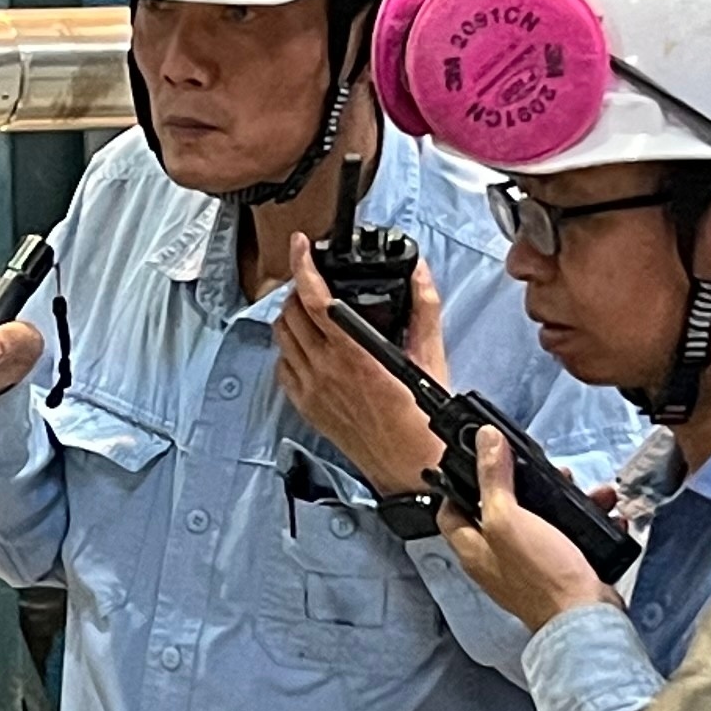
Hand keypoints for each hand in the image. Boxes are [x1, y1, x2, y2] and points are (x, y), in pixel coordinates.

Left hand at [274, 239, 442, 490]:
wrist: (407, 465)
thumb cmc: (420, 417)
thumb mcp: (430, 356)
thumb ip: (424, 308)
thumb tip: (420, 272)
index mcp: (354, 353)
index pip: (315, 298)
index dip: (303, 265)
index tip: (302, 244)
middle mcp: (325, 369)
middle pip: (290, 312)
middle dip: (299, 288)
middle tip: (314, 280)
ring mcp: (311, 388)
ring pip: (281, 336)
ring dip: (290, 315)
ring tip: (309, 308)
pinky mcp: (305, 406)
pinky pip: (282, 366)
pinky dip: (289, 349)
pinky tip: (308, 346)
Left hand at [437, 428, 611, 631]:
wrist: (586, 618)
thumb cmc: (542, 576)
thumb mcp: (508, 519)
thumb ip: (493, 479)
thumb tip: (484, 439)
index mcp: (473, 549)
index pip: (449, 512)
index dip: (458, 484)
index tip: (476, 462)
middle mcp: (497, 559)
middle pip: (501, 510)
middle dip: (524, 484)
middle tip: (540, 469)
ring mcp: (529, 566)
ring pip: (542, 519)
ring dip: (564, 498)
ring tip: (580, 487)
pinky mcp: (560, 570)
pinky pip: (572, 536)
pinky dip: (587, 520)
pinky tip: (602, 510)